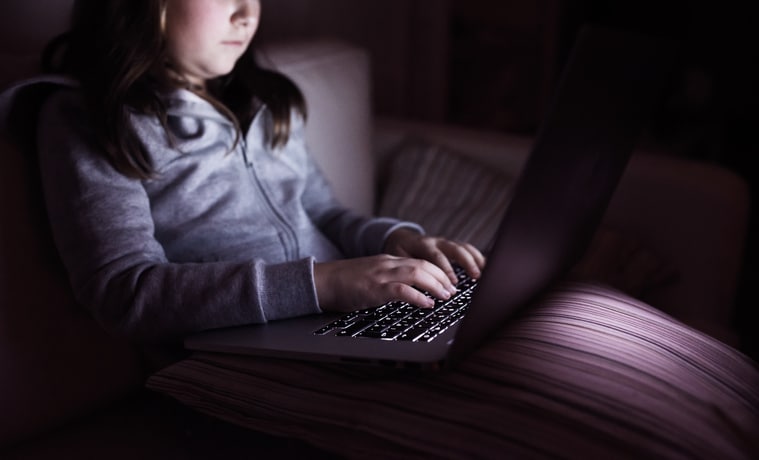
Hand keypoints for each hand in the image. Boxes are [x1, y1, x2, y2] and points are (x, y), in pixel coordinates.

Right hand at [314, 255, 457, 311]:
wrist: (322, 281)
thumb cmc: (344, 283)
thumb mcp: (371, 276)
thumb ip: (389, 280)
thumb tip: (408, 292)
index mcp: (387, 261)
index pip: (420, 261)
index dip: (438, 271)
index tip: (448, 282)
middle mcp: (387, 264)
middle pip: (423, 264)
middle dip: (442, 277)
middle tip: (453, 290)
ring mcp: (381, 275)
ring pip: (417, 273)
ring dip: (436, 285)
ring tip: (446, 296)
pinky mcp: (374, 288)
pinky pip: (402, 290)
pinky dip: (418, 297)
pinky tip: (427, 304)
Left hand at [384, 228, 485, 284]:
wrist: (400, 239)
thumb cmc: (399, 253)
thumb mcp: (399, 260)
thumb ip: (407, 269)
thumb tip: (412, 287)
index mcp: (422, 245)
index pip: (436, 256)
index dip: (446, 270)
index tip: (452, 284)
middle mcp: (436, 242)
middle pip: (455, 249)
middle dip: (466, 263)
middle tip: (474, 277)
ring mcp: (446, 243)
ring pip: (464, 248)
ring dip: (475, 260)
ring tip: (484, 273)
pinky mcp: (452, 246)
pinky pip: (467, 249)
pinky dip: (478, 257)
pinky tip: (487, 267)